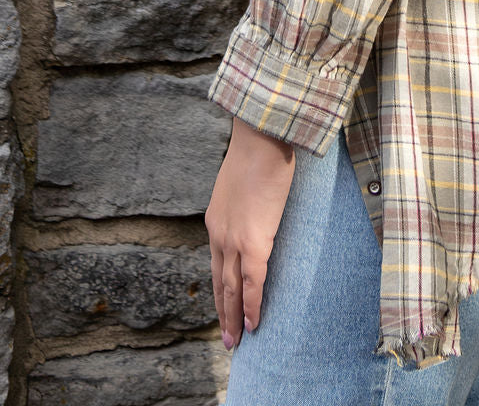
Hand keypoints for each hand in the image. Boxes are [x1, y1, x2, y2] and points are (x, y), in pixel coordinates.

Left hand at [206, 116, 294, 347]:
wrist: (260, 138)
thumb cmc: (259, 150)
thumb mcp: (244, 180)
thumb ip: (248, 199)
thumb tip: (262, 201)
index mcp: (216, 220)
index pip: (217, 263)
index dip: (221, 288)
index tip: (224, 305)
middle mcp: (219, 235)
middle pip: (220, 282)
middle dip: (223, 311)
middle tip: (227, 338)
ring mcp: (234, 240)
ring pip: (232, 289)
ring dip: (234, 317)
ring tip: (237, 342)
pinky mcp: (253, 241)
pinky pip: (253, 283)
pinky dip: (252, 306)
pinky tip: (254, 325)